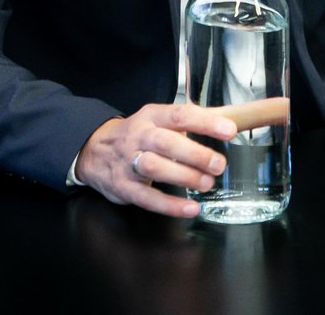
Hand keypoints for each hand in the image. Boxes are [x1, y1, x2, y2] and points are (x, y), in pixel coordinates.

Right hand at [75, 103, 242, 217]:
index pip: (180, 115)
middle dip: (195, 154)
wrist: (93, 151)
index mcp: (152, 117)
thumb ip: (190, 121)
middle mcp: (139, 136)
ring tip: (206, 184)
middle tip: (218, 164)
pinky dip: (170, 205)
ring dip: (184, 176)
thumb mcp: (158, 120)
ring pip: (155, 168)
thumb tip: (231, 118)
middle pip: (166, 142)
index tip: (229, 130)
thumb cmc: (137, 135)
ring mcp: (128, 162)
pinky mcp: (124, 187)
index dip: (205, 122)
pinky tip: (190, 208)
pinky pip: (147, 197)